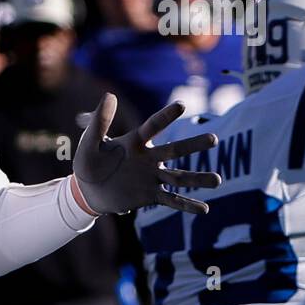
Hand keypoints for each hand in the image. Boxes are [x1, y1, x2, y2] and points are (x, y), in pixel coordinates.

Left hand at [73, 93, 220, 214]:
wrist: (87, 192)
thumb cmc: (88, 163)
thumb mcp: (89, 142)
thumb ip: (100, 121)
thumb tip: (110, 94)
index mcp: (135, 143)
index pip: (153, 126)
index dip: (165, 116)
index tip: (181, 105)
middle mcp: (148, 159)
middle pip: (174, 151)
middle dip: (193, 145)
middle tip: (213, 139)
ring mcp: (151, 178)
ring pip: (179, 178)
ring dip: (197, 179)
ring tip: (218, 180)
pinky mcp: (150, 195)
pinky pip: (171, 200)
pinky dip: (187, 205)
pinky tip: (204, 209)